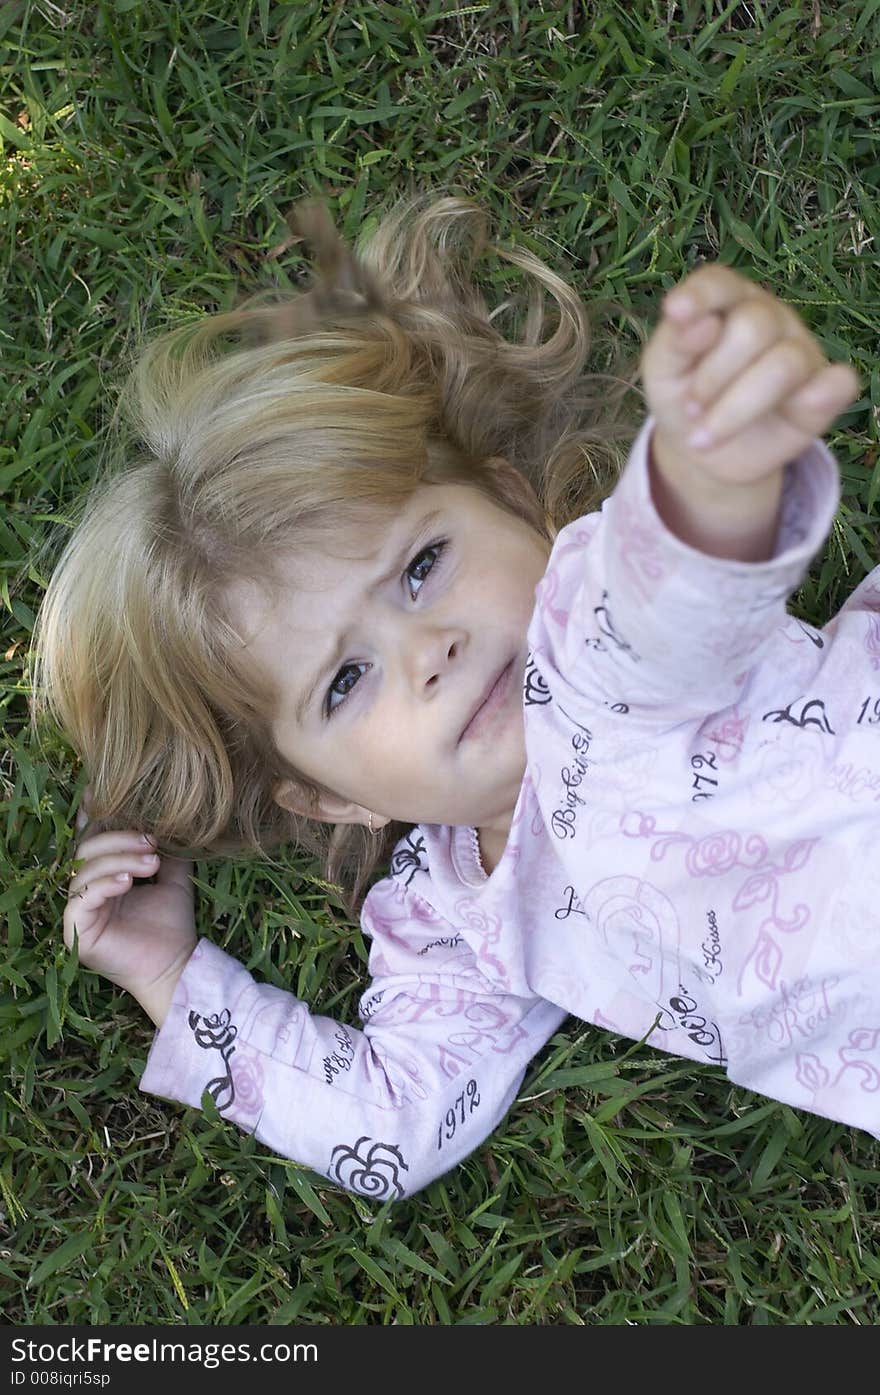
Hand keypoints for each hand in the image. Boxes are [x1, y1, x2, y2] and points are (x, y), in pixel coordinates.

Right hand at [64, 801, 197, 1025]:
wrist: (176, 965)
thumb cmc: (171, 926)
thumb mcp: (173, 879)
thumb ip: (167, 852)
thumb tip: (173, 823)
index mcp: (103, 877)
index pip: (93, 840)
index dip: (97, 817)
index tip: (111, 796)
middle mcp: (86, 891)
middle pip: (86, 849)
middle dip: (120, 839)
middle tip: (152, 842)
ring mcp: (78, 911)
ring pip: (84, 871)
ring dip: (119, 859)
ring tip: (151, 863)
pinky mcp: (76, 931)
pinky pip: (81, 899)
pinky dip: (104, 884)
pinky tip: (128, 881)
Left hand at [641, 262, 859, 486]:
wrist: (706, 454)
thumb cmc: (683, 399)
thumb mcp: (662, 373)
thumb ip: (673, 344)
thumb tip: (704, 324)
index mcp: (726, 304)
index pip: (720, 283)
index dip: (700, 295)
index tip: (674, 313)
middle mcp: (769, 318)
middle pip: (753, 326)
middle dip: (713, 377)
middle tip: (690, 410)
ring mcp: (801, 350)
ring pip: (785, 364)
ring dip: (737, 408)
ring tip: (705, 435)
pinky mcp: (823, 391)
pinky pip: (838, 383)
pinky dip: (820, 396)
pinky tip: (793, 413)